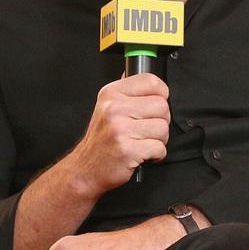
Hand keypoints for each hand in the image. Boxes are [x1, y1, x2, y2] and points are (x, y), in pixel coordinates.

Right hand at [64, 74, 170, 193]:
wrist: (85, 169)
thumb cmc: (101, 141)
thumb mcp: (106, 107)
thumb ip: (127, 93)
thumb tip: (149, 81)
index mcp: (111, 94)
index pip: (151, 81)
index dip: (161, 95)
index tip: (155, 106)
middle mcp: (114, 108)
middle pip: (162, 106)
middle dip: (161, 121)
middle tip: (146, 130)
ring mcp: (120, 129)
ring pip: (163, 128)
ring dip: (159, 140)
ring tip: (143, 142)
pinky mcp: (128, 150)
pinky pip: (159, 148)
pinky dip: (156, 155)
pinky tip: (142, 154)